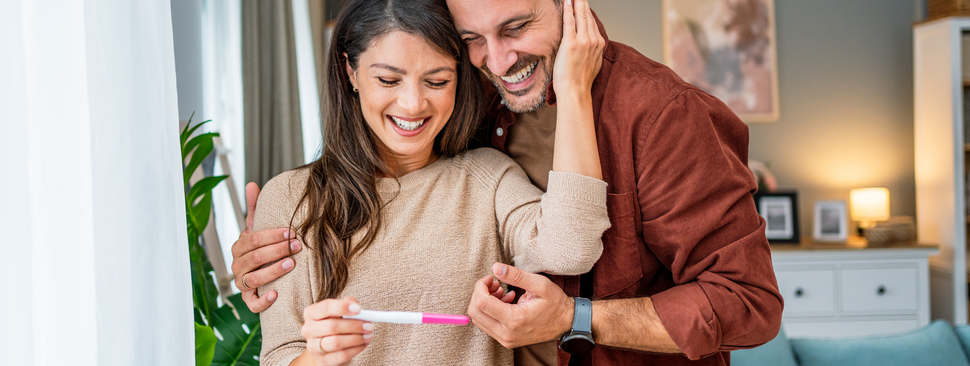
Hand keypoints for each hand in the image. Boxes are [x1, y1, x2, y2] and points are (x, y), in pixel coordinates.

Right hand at [231, 182, 302, 312]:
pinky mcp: (249, 300)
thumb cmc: (261, 247)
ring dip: (273, 271)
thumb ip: (255, 208)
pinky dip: (263, 300)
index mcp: (239, 247)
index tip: (291, 232)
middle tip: (298, 246)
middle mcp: (237, 266)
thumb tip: (252, 184)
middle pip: (254, 258)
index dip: (272, 236)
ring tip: (291, 264)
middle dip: (277, 250)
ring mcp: (242, 284)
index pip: (253, 239)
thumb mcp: (257, 228)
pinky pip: (252, 303)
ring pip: (253, 278)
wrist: (261, 272)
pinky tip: (276, 293)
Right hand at [302, 297, 372, 365]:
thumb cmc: (335, 325)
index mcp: (311, 313)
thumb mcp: (339, 312)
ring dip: (357, 338)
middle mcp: (308, 329)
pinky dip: (356, 349)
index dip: (342, 307)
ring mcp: (313, 347)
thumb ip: (347, 304)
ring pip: (336, 342)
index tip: (358, 309)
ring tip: (368, 335)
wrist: (328, 348)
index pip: (325, 308)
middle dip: (354, 325)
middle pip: (332, 326)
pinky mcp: (323, 360)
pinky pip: (342, 355)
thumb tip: (356, 305)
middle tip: (369, 325)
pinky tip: (363, 344)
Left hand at [467, 263, 573, 347]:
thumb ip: (516, 276)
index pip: (482, 302)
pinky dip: (490, 311)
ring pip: (478, 319)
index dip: (481, 286)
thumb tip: (495, 267)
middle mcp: (507, 333)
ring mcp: (505, 339)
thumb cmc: (555, 303)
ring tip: (500, 291)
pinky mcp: (506, 340)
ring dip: (484, 302)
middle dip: (479, 294)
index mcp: (514, 320)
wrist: (566, 323)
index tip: (491, 277)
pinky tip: (505, 300)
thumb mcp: (539, 284)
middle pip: (475, 312)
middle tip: (494, 283)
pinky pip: (487, 325)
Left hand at [552, 0, 604, 97]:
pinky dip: (568, 9)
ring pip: (580, 16)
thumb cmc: (580, 82)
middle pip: (587, 15)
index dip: (586, 11)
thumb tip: (588, 46)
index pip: (592, 22)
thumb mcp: (592, 63)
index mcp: (599, 44)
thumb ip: (592, 51)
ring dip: (577, 2)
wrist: (576, 92)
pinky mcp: (571, 43)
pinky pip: (570, 22)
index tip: (582, 2)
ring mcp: (583, 41)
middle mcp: (593, 40)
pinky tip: (567, 1)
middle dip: (582, 2)